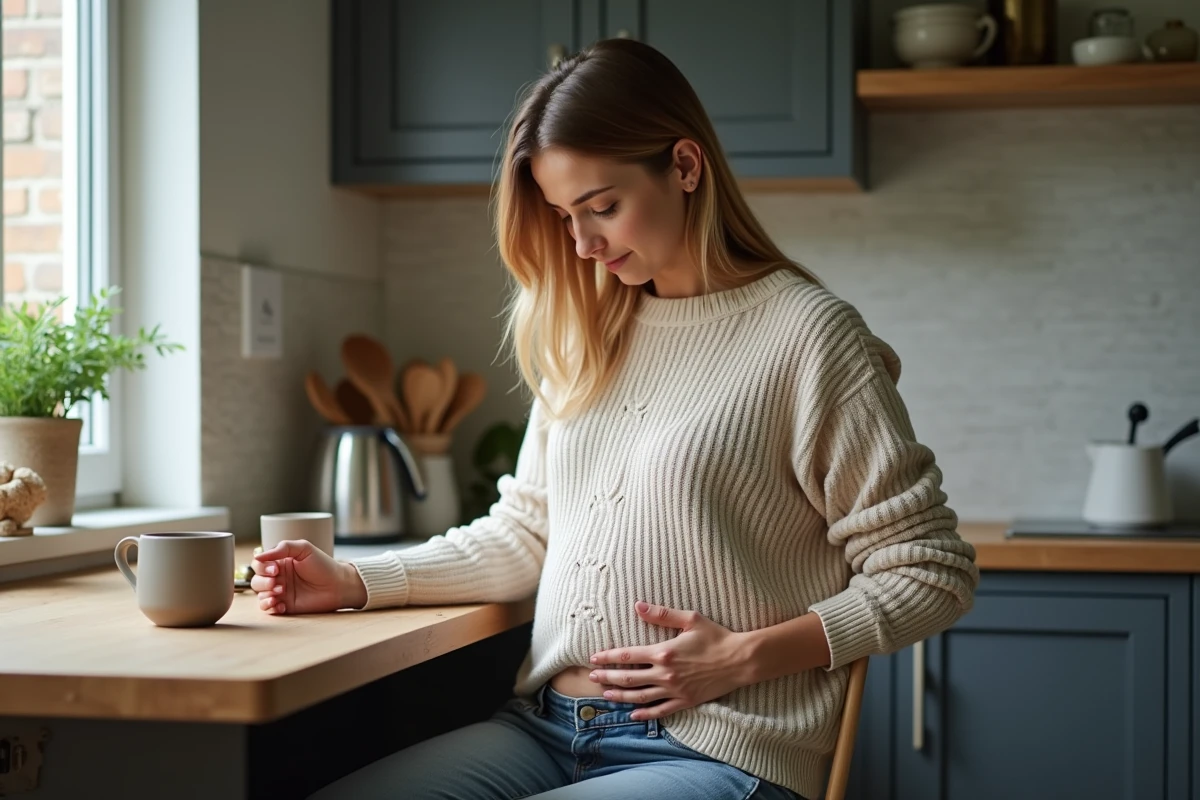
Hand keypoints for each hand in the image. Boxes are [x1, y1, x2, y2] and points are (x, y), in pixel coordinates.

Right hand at [250, 540, 366, 614]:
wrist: (338, 585)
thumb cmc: (323, 566)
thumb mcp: (304, 549)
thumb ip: (282, 547)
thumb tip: (258, 555)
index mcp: (280, 562)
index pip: (259, 564)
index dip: (262, 567)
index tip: (275, 569)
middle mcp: (278, 577)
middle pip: (256, 580)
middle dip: (263, 581)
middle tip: (277, 582)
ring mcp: (280, 592)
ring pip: (260, 594)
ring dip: (266, 594)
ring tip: (281, 592)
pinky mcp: (285, 605)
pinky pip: (268, 608)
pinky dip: (269, 607)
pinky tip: (281, 605)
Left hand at [588, 601, 751, 719]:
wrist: (740, 660)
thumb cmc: (716, 636)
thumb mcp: (690, 619)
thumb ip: (662, 615)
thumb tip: (637, 606)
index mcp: (664, 652)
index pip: (628, 656)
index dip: (608, 657)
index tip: (594, 658)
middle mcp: (665, 674)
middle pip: (629, 678)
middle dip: (607, 678)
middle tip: (592, 678)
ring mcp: (675, 690)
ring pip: (640, 696)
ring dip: (620, 696)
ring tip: (605, 695)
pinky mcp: (685, 701)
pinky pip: (660, 711)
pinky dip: (645, 714)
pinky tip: (634, 714)